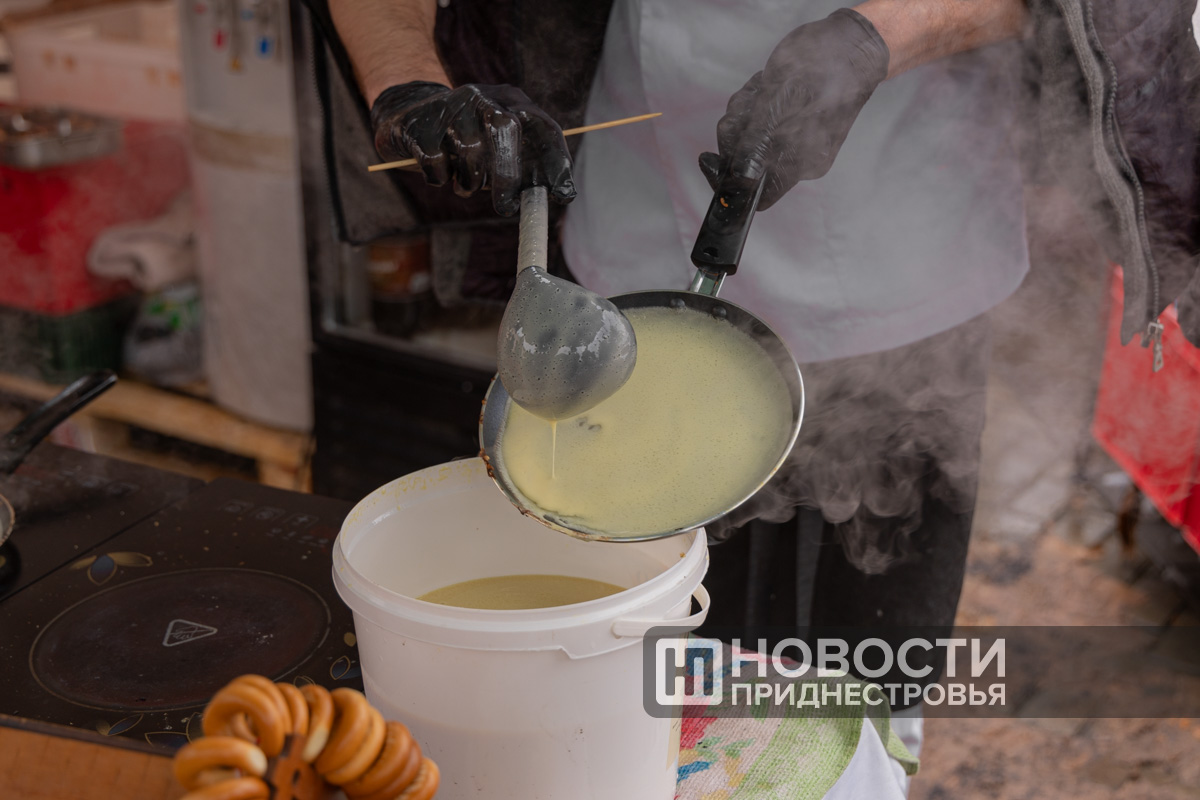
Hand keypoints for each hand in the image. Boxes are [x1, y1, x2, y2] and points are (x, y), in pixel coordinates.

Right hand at [371, 82, 575, 215]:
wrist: (408, 118)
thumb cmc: (466, 143)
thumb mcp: (499, 148)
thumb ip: (527, 168)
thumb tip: (564, 195)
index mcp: (511, 100)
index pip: (544, 126)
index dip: (557, 161)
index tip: (564, 195)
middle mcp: (482, 97)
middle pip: (505, 129)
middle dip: (508, 174)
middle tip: (507, 208)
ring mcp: (450, 106)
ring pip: (470, 151)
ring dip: (469, 182)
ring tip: (465, 185)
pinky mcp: (421, 123)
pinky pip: (436, 163)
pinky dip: (440, 178)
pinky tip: (440, 171)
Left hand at [699, 8, 888, 209]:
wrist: (852, 45)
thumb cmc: (818, 73)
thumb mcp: (775, 109)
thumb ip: (753, 148)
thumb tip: (738, 180)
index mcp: (795, 167)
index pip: (756, 197)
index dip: (728, 183)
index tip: (709, 159)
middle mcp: (797, 160)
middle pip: (744, 161)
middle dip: (736, 131)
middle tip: (749, 104)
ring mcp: (795, 139)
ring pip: (748, 135)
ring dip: (746, 109)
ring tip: (765, 87)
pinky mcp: (793, 120)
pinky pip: (760, 119)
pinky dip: (756, 101)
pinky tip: (769, 83)